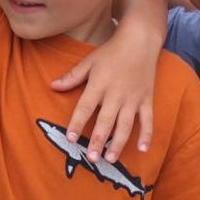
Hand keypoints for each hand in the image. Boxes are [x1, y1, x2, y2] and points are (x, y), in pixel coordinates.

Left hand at [50, 41, 154, 161]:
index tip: (70, 138)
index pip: (85, 107)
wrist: (140, 40)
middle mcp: (116, 94)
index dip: (77, 123)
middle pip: (105, 121)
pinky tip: (142, 149)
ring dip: (118, 143)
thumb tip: (51, 86)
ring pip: (125, 125)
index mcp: (99, 84)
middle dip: (98, 140)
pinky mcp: (146, 100)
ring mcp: (133, 98)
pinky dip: (146, 134)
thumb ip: (71, 77)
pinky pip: (147, 120)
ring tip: (110, 159)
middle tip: (92, 158)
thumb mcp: (88, 61)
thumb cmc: (111, 52)